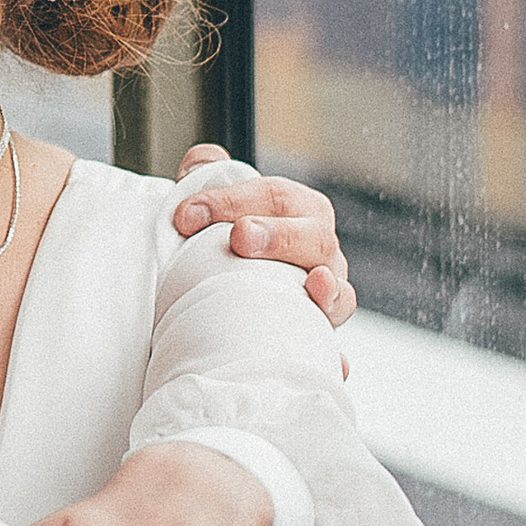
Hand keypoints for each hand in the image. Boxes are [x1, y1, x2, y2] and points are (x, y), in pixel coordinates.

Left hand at [171, 146, 353, 342]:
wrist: (239, 289)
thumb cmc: (232, 242)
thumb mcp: (219, 206)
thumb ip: (211, 176)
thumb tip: (200, 161)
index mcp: (300, 211)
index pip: (274, 196)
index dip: (232, 199)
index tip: (186, 214)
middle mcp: (321, 251)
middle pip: (312, 238)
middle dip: (277, 235)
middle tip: (239, 237)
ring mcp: (326, 295)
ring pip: (339, 293)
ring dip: (328, 290)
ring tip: (314, 286)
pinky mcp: (319, 336)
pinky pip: (334, 350)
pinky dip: (337, 358)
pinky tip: (335, 365)